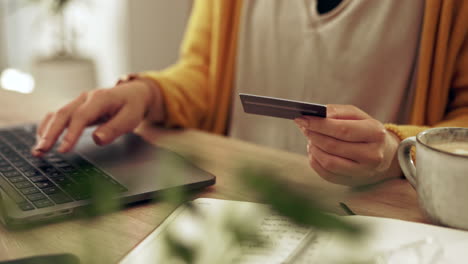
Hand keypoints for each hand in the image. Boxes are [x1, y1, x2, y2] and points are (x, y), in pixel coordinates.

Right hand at [32, 79, 162, 155]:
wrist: (133, 93)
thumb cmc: (132, 106)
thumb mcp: (131, 118)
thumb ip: (114, 128)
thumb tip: (97, 139)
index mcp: (100, 98)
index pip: (81, 116)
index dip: (70, 134)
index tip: (63, 150)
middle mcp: (85, 98)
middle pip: (63, 114)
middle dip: (50, 134)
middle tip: (41, 151)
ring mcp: (79, 102)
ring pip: (57, 115)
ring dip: (46, 132)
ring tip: (38, 150)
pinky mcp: (76, 108)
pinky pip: (58, 116)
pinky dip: (48, 127)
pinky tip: (43, 140)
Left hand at [294, 104, 401, 185]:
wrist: (384, 154)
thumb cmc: (365, 130)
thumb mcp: (358, 116)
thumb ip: (338, 112)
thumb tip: (318, 115)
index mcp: (375, 133)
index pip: (343, 130)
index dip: (320, 125)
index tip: (302, 118)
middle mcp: (372, 155)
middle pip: (333, 146)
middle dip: (313, 135)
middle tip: (303, 126)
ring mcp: (363, 172)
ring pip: (328, 162)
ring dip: (313, 148)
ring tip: (310, 138)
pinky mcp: (352, 181)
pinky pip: (326, 174)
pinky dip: (315, 161)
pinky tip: (314, 151)